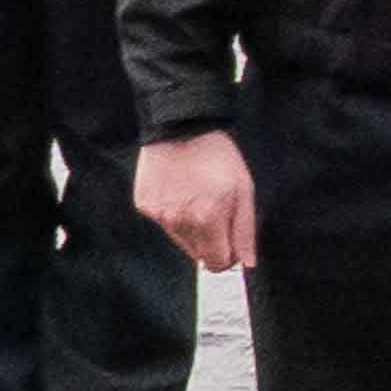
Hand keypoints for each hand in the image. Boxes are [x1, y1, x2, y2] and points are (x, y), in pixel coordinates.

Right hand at [138, 128, 260, 276]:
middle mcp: (179, 221)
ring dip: (192, 228)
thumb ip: (245, 231)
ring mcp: (158, 215)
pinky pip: (164, 223)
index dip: (228, 255)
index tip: (232, 242)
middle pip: (198, 255)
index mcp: (206, 219)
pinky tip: (179, 190)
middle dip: (211, 243)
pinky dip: (173, 213)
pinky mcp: (144, 205)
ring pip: (180, 240)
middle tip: (216, 214)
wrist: (181, 126)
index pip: (217, 263)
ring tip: (197, 197)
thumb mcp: (243, 189)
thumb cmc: (218, 156)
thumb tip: (246, 263)